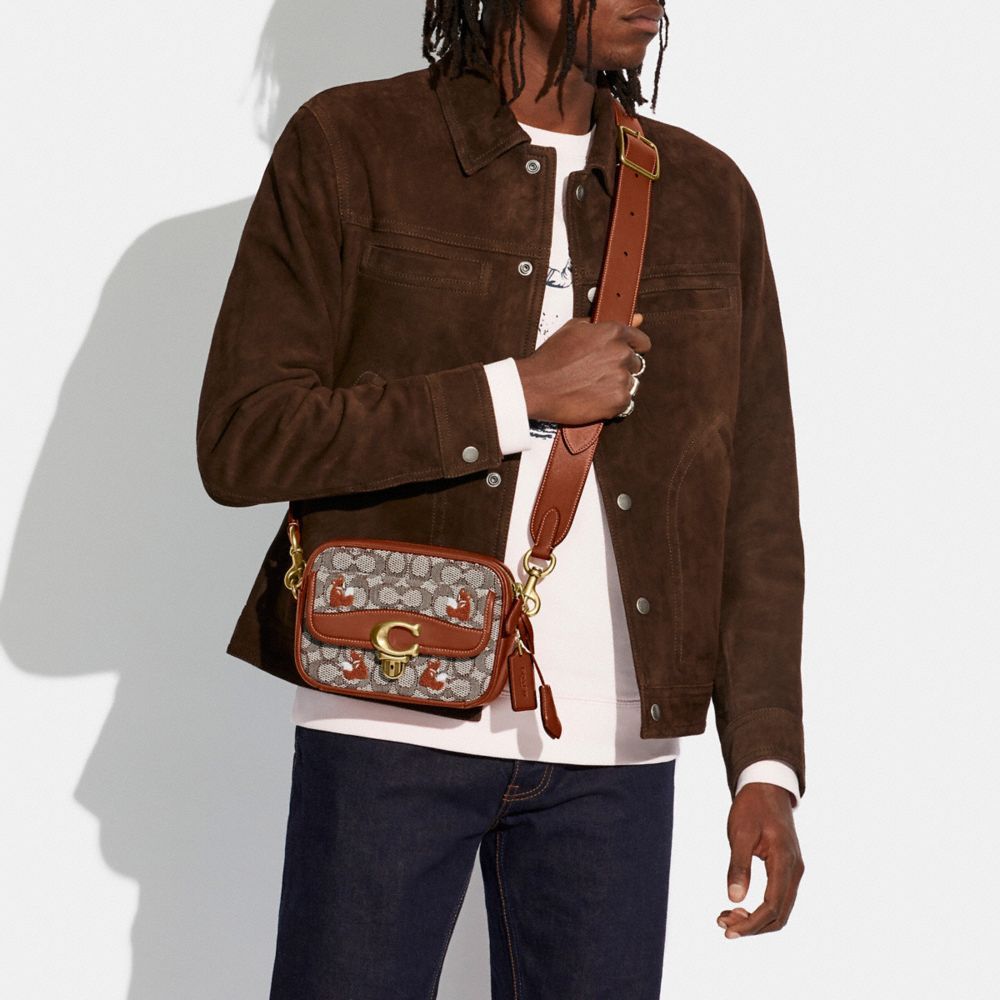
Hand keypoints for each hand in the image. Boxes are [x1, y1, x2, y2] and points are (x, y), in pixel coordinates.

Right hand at [514, 311, 649, 424]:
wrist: (536, 387)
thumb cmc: (551, 357)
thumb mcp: (573, 329)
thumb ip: (607, 324)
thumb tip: (638, 319)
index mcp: (613, 333)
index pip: (642, 341)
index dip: (633, 348)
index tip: (625, 354)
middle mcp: (621, 353)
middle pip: (635, 364)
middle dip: (620, 368)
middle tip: (596, 373)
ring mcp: (621, 378)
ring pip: (630, 383)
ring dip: (615, 385)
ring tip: (592, 387)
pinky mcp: (618, 400)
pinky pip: (625, 402)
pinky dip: (612, 403)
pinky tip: (594, 399)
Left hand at [717, 782, 803, 937]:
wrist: (768, 787)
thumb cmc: (752, 807)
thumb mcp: (740, 833)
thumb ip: (738, 865)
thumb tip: (734, 898)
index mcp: (784, 861)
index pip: (773, 906)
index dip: (751, 924)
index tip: (728, 930)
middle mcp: (795, 870)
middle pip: (779, 915)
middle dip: (752, 926)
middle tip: (722, 924)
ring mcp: (794, 870)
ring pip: (780, 910)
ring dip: (756, 920)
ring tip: (726, 917)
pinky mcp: (788, 869)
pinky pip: (779, 898)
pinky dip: (761, 909)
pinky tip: (740, 906)